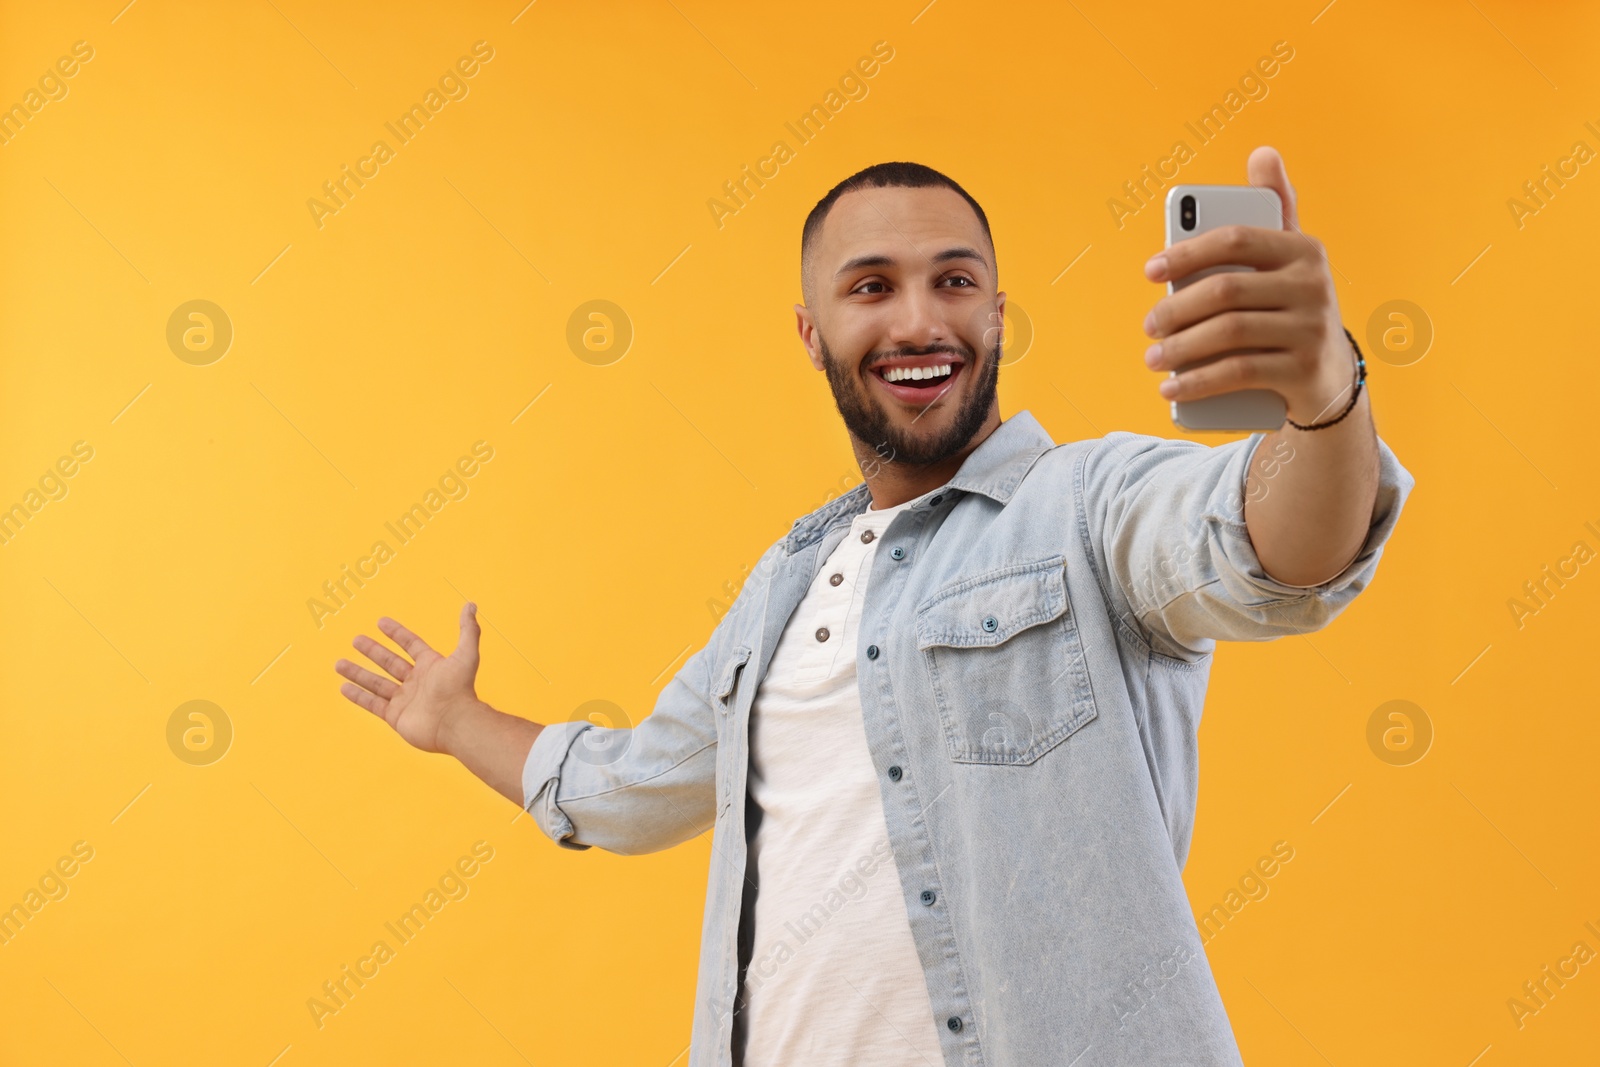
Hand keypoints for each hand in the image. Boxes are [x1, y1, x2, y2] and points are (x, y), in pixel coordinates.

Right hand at [335, 602, 482, 753]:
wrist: (454, 723)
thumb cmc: (460, 690)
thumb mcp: (466, 654)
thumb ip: (468, 630)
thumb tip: (471, 605)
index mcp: (431, 665)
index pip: (410, 645)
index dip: (397, 633)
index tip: (381, 622)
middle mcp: (417, 682)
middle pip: (389, 662)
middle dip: (372, 651)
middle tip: (356, 639)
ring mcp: (405, 700)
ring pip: (376, 683)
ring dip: (358, 673)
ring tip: (339, 663)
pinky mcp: (396, 716)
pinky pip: (373, 704)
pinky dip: (358, 696)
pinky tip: (344, 687)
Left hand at [1140, 146, 1356, 424]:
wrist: (1330, 378)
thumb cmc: (1291, 309)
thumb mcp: (1287, 261)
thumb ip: (1272, 211)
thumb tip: (1263, 152)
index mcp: (1303, 250)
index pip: (1236, 239)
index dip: (1187, 252)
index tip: (1149, 271)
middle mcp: (1313, 285)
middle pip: (1225, 291)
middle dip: (1175, 309)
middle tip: (1149, 326)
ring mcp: (1312, 329)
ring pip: (1229, 334)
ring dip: (1180, 349)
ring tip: (1154, 358)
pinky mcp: (1303, 370)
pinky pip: (1238, 373)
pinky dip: (1197, 382)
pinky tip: (1170, 388)